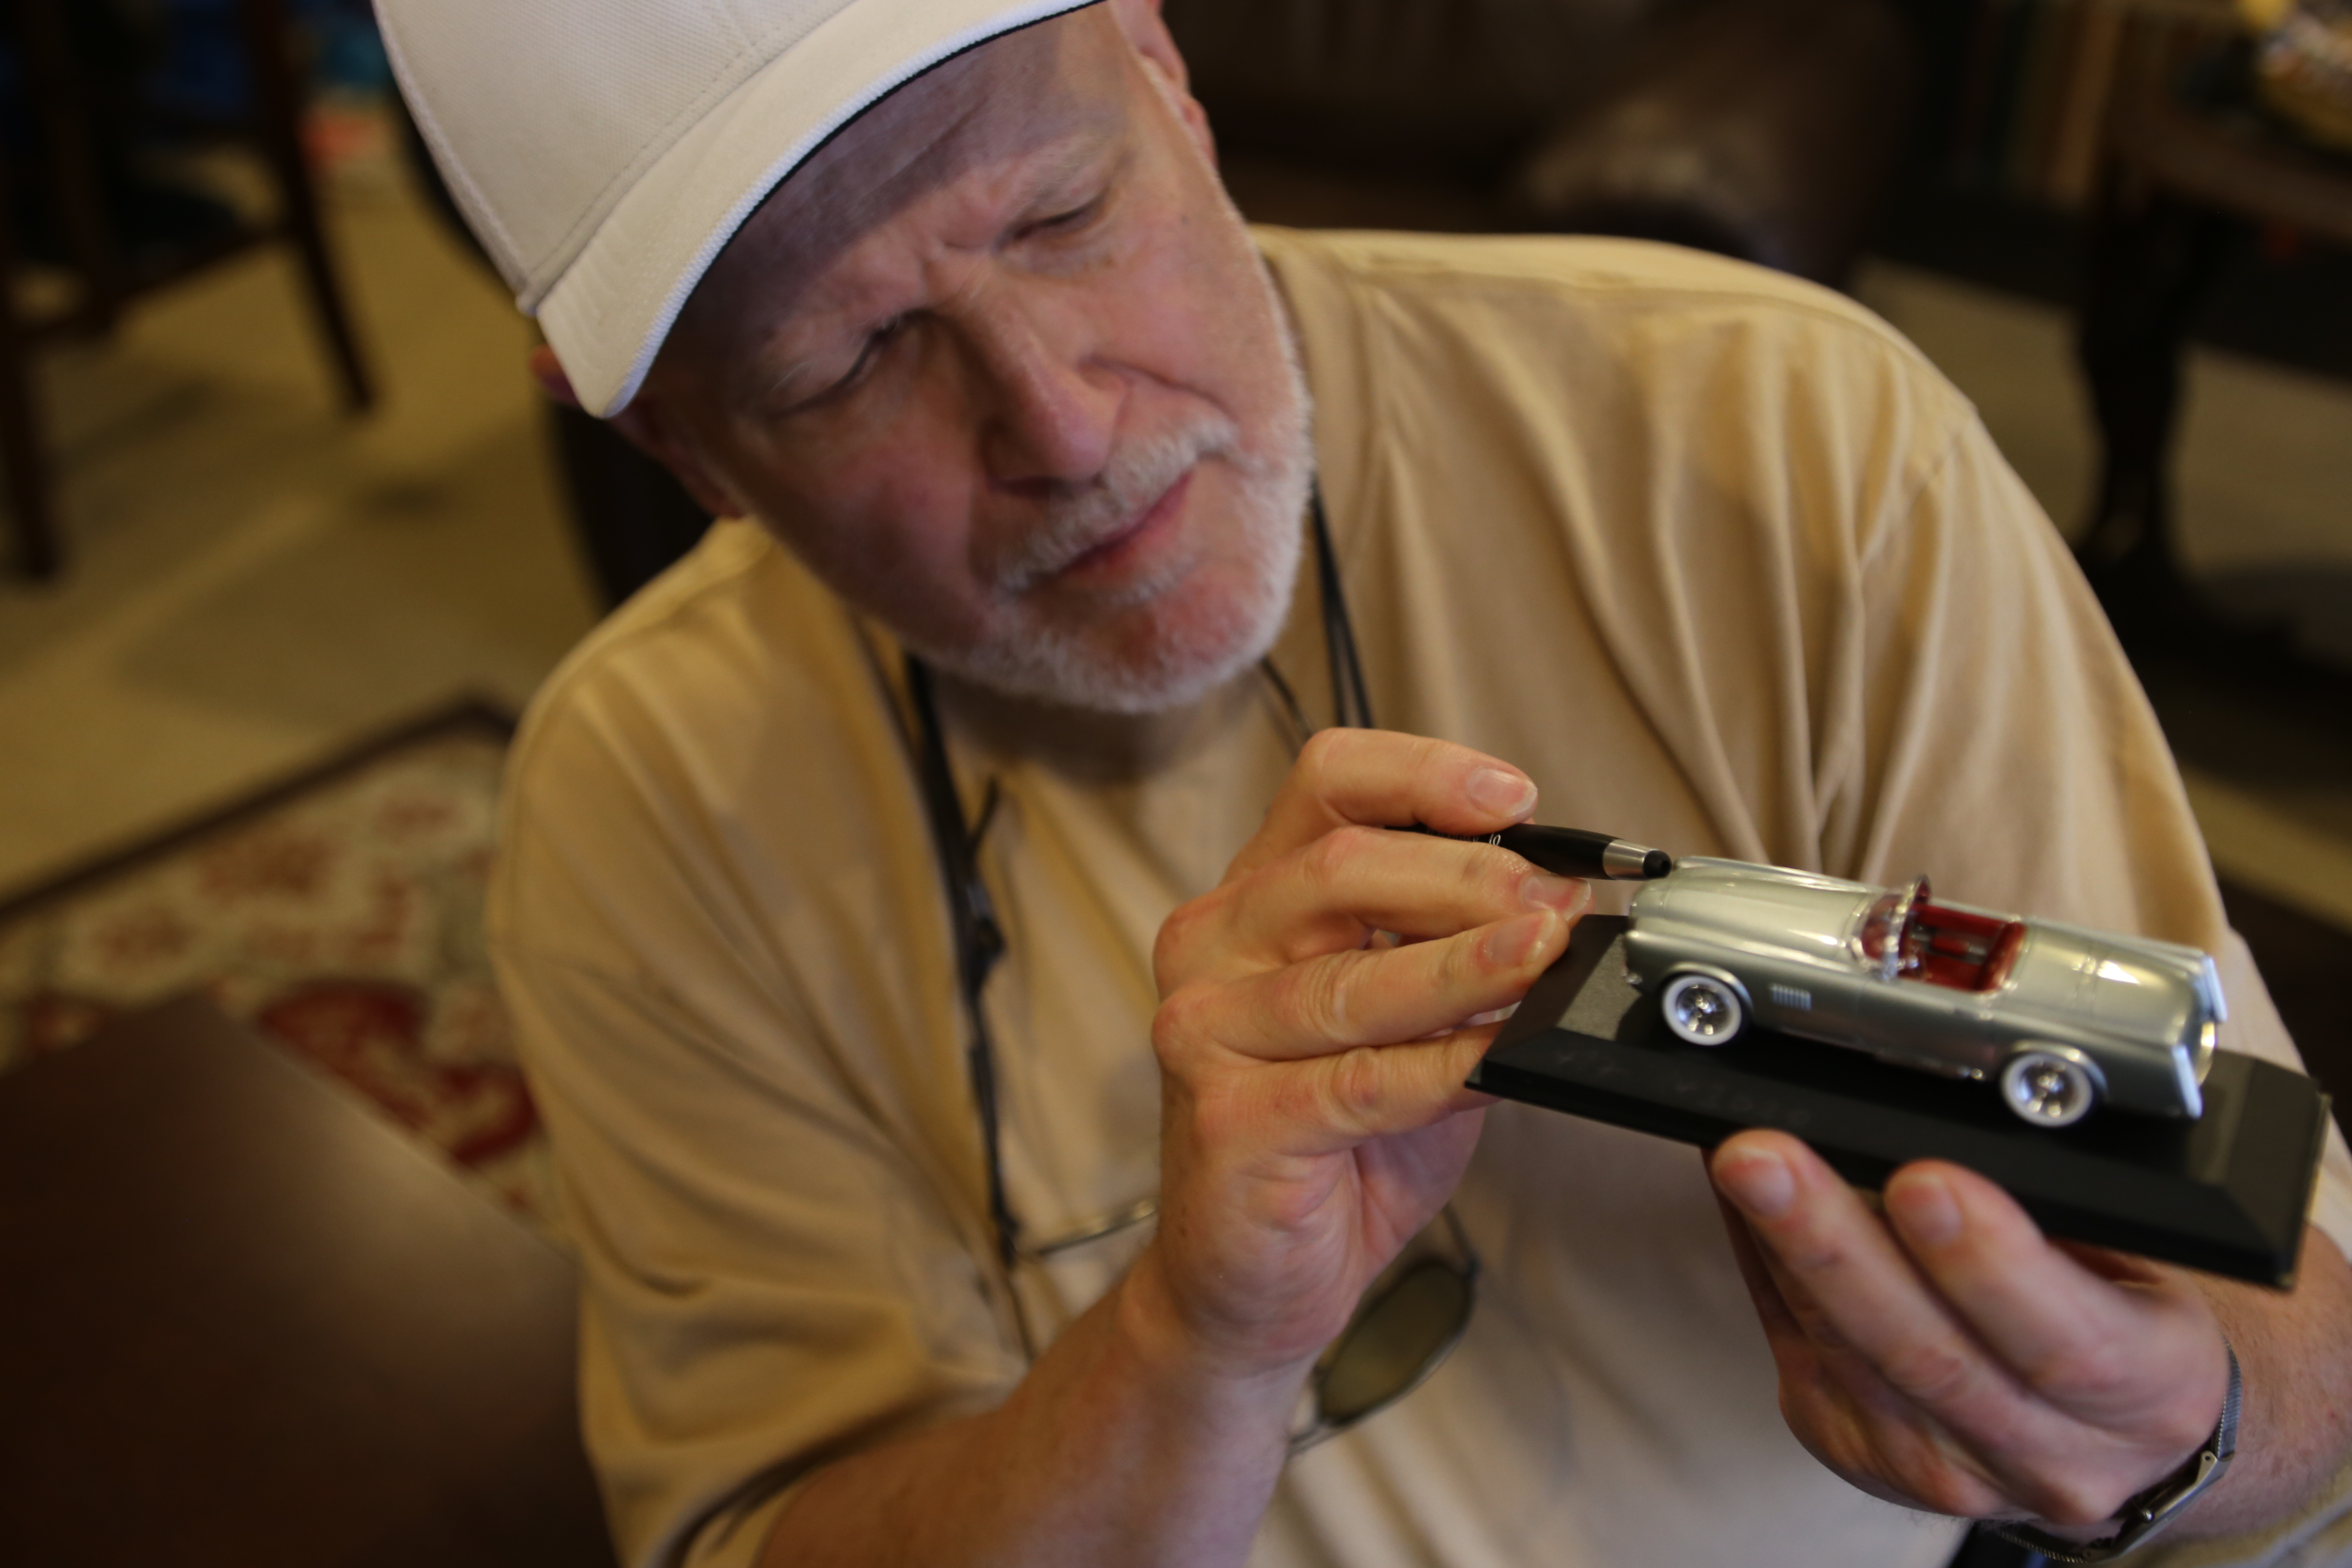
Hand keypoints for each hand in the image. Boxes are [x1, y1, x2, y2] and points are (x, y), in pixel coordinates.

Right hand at [1138, 729, 1587, 1381]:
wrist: (1246, 1284)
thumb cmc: (1328, 1147)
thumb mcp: (1401, 1026)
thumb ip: (1453, 959)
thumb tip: (1564, 908)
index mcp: (1251, 900)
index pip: (1325, 782)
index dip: (1423, 774)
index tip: (1516, 797)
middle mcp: (1211, 947)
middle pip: (1340, 865)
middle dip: (1468, 876)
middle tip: (1559, 904)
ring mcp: (1207, 1033)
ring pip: (1351, 977)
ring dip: (1467, 965)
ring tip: (1547, 957)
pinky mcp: (1229, 1120)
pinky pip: (1358, 1083)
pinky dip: (1443, 1066)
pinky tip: (1504, 1060)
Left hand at [1712, 1131, 2231, 1534]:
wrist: (2122, 1436)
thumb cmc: (2130, 1319)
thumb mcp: (2147, 1260)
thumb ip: (2061, 1211)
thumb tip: (1948, 1125)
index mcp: (2150, 1396)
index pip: (2068, 1343)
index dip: (1989, 1265)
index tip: (1923, 1181)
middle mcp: (2049, 1456)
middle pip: (1924, 1354)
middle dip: (1832, 1244)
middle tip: (1769, 1159)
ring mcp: (1946, 1469)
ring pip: (1843, 1354)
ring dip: (1778, 1250)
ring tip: (1740, 1167)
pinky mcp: (1863, 1454)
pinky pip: (1798, 1352)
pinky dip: (1763, 1269)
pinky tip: (1744, 1207)